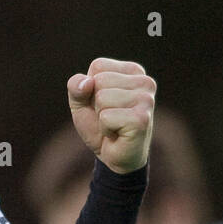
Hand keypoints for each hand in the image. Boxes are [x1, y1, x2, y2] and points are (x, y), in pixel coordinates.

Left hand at [67, 58, 155, 173]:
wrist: (114, 157)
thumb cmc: (100, 126)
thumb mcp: (81, 102)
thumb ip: (76, 86)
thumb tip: (86, 83)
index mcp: (133, 71)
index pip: (98, 66)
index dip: (91, 88)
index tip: (104, 104)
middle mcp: (145, 81)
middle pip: (100, 81)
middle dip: (96, 104)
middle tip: (110, 117)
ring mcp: (146, 100)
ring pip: (102, 98)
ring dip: (101, 117)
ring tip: (115, 125)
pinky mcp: (141, 119)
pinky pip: (106, 117)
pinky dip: (106, 129)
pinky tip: (118, 134)